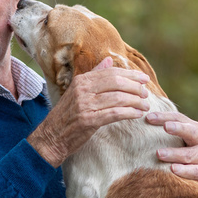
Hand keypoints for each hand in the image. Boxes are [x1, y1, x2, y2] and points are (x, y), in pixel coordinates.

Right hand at [29, 57, 150, 167]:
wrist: (52, 137)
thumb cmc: (67, 115)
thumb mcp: (77, 91)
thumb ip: (94, 75)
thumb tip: (109, 60)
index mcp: (81, 80)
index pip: (111, 72)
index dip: (130, 74)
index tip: (144, 79)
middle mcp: (83, 90)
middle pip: (116, 83)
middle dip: (135, 87)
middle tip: (146, 93)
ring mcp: (85, 105)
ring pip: (118, 98)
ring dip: (136, 102)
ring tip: (145, 105)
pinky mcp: (89, 121)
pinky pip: (115, 113)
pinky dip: (129, 113)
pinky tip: (137, 114)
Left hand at [146, 111, 197, 193]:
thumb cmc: (187, 153)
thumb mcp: (181, 141)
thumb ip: (166, 133)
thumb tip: (141, 120)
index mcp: (193, 129)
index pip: (179, 119)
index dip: (165, 117)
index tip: (149, 117)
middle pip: (191, 131)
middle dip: (178, 128)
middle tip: (165, 127)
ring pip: (189, 154)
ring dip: (174, 153)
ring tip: (159, 154)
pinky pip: (195, 171)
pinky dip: (184, 171)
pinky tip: (173, 169)